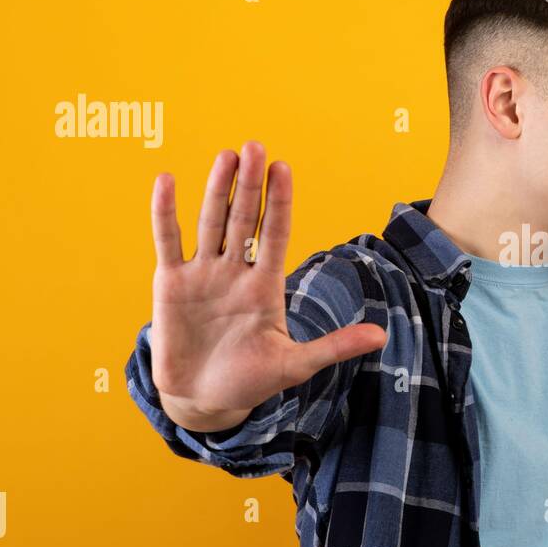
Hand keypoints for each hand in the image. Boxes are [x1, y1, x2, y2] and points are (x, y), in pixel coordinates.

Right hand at [147, 141, 386, 431]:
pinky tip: (166, 180)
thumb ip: (334, 347)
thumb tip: (382, 337)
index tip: (284, 168)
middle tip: (255, 146)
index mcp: (266, 285)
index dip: (280, 202)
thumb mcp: (295, 365)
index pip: (276, 234)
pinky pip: (168, 241)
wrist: (203, 400)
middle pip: (244, 219)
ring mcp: (203, 274)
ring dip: (218, 189)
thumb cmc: (251, 380)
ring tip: (226, 156)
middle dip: (250, 184)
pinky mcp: (171, 284)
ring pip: (210, 222)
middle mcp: (236, 271)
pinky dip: (165, 212)